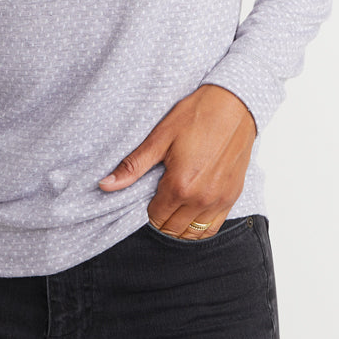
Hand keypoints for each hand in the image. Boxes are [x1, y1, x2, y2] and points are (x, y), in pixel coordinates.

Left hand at [98, 83, 256, 238]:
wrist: (234, 104)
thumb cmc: (197, 115)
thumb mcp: (160, 138)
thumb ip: (133, 166)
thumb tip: (104, 185)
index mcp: (180, 186)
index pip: (155, 217)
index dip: (147, 208)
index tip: (147, 194)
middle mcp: (201, 199)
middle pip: (172, 229)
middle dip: (161, 218)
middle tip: (158, 198)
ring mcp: (220, 200)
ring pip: (194, 234)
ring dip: (179, 226)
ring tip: (173, 206)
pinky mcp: (233, 196)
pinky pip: (214, 227)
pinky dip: (200, 225)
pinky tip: (192, 210)